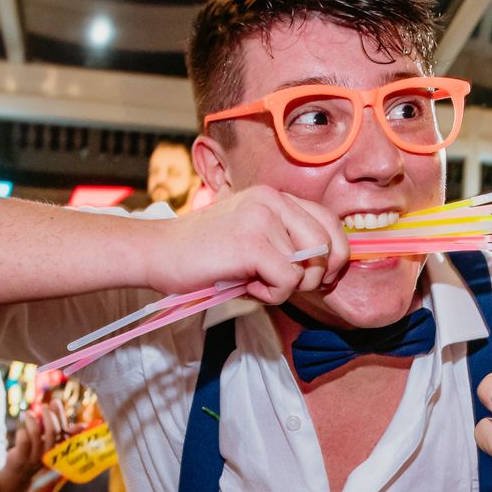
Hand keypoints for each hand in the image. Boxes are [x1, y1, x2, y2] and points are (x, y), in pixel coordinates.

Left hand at [0, 403, 64, 491]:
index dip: (60, 415)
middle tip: (44, 407)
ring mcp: (35, 457)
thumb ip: (61, 431)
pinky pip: (23, 445)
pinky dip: (22, 434)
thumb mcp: (49, 443)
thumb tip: (82, 426)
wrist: (19, 474)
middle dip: (49, 417)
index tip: (55, 402)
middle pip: (53, 432)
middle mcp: (49, 453)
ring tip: (29, 414)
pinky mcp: (21, 459)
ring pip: (37, 437)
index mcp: (58, 448)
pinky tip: (21, 429)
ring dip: (33, 422)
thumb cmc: (35, 453)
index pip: (63, 430)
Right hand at [144, 186, 347, 304]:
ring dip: (287, 287)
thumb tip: (326, 269)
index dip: (334, 256)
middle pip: (328, 245)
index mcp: (275, 196)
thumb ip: (285, 242)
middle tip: (285, 286)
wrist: (157, 252)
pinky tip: (245, 286)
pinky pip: (287, 281)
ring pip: (308, 267)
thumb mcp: (252, 236)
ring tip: (256, 282)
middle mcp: (272, 200)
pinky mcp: (251, 243)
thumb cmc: (203, 253)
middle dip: (316, 276)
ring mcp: (262, 219)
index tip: (319, 277)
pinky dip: (271, 295)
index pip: (330, 222)